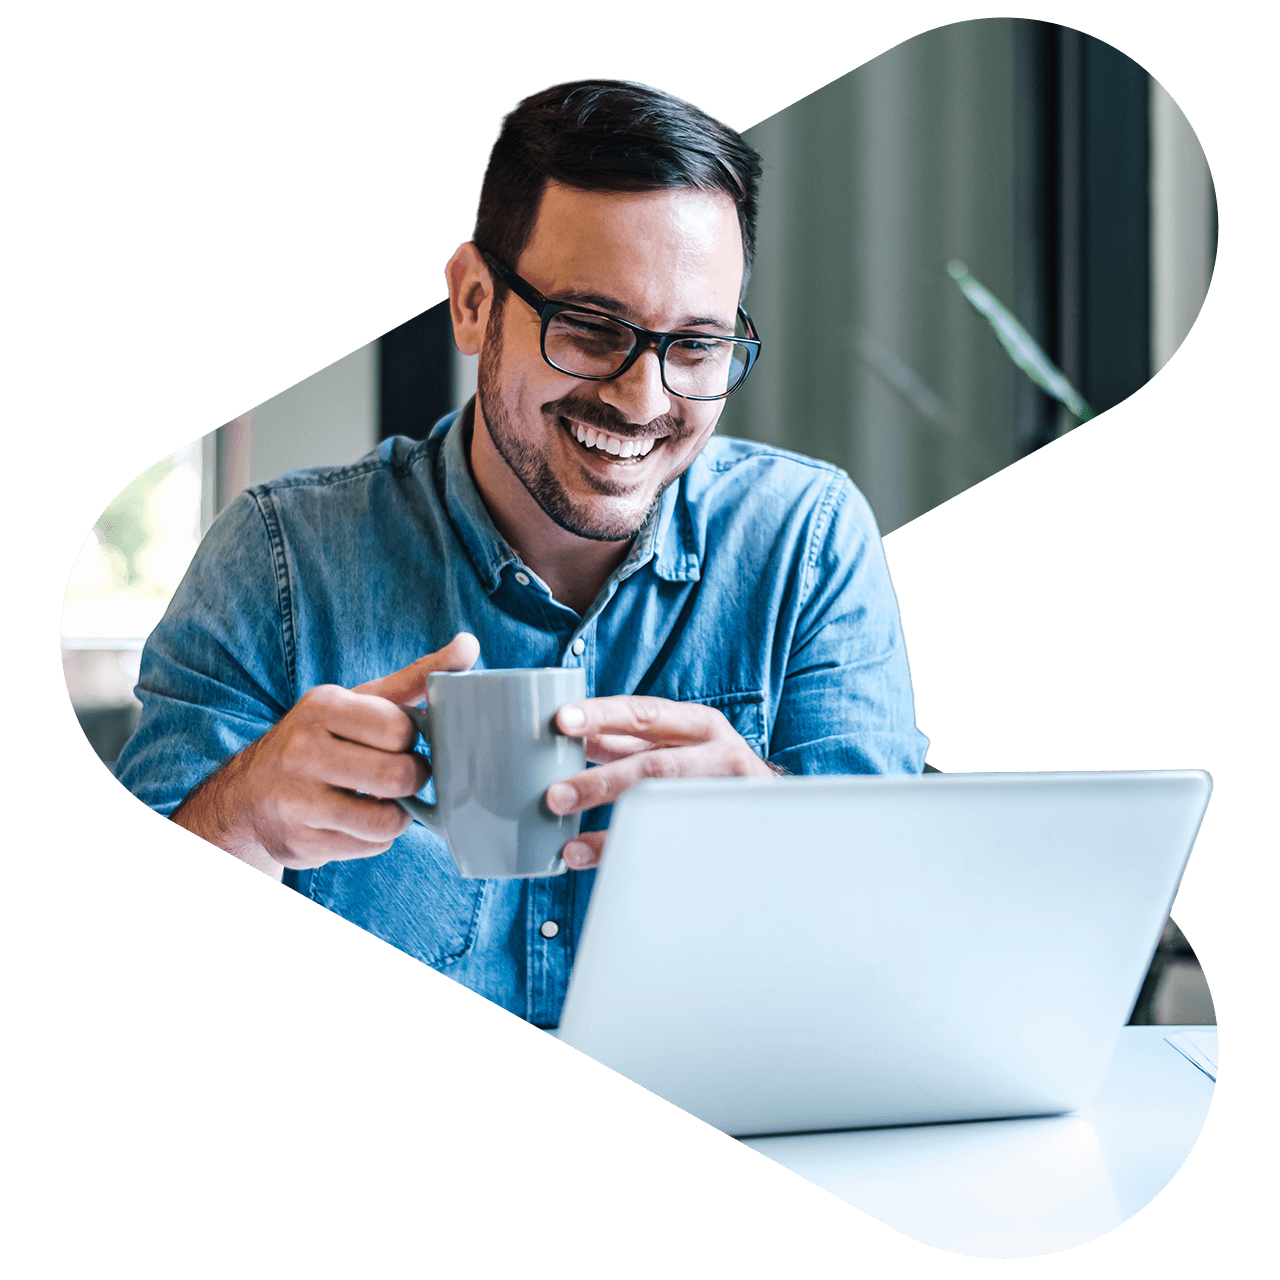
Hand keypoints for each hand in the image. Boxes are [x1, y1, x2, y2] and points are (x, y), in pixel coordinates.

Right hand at [172, 633, 479, 868]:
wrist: (251, 791)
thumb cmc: (324, 738)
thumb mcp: (362, 701)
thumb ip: (417, 676)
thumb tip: (469, 644)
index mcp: (322, 706)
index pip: (401, 729)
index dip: (411, 739)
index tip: (400, 740)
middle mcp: (302, 750)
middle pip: (398, 776)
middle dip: (412, 779)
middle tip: (402, 775)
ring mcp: (296, 800)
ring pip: (387, 819)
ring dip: (397, 814)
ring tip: (382, 799)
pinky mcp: (299, 842)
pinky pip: (369, 846)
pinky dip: (375, 837)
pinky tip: (357, 820)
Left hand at [545, 695, 775, 869]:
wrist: (770, 807)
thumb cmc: (710, 767)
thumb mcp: (676, 743)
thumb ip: (626, 741)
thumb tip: (568, 737)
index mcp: (698, 724)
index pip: (645, 714)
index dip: (602, 715)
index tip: (562, 721)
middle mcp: (717, 754)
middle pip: (654, 767)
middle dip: (602, 783)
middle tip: (555, 796)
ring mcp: (724, 797)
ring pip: (664, 811)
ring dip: (612, 831)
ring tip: (571, 847)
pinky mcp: (723, 833)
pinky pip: (672, 847)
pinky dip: (631, 855)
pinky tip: (596, 863)